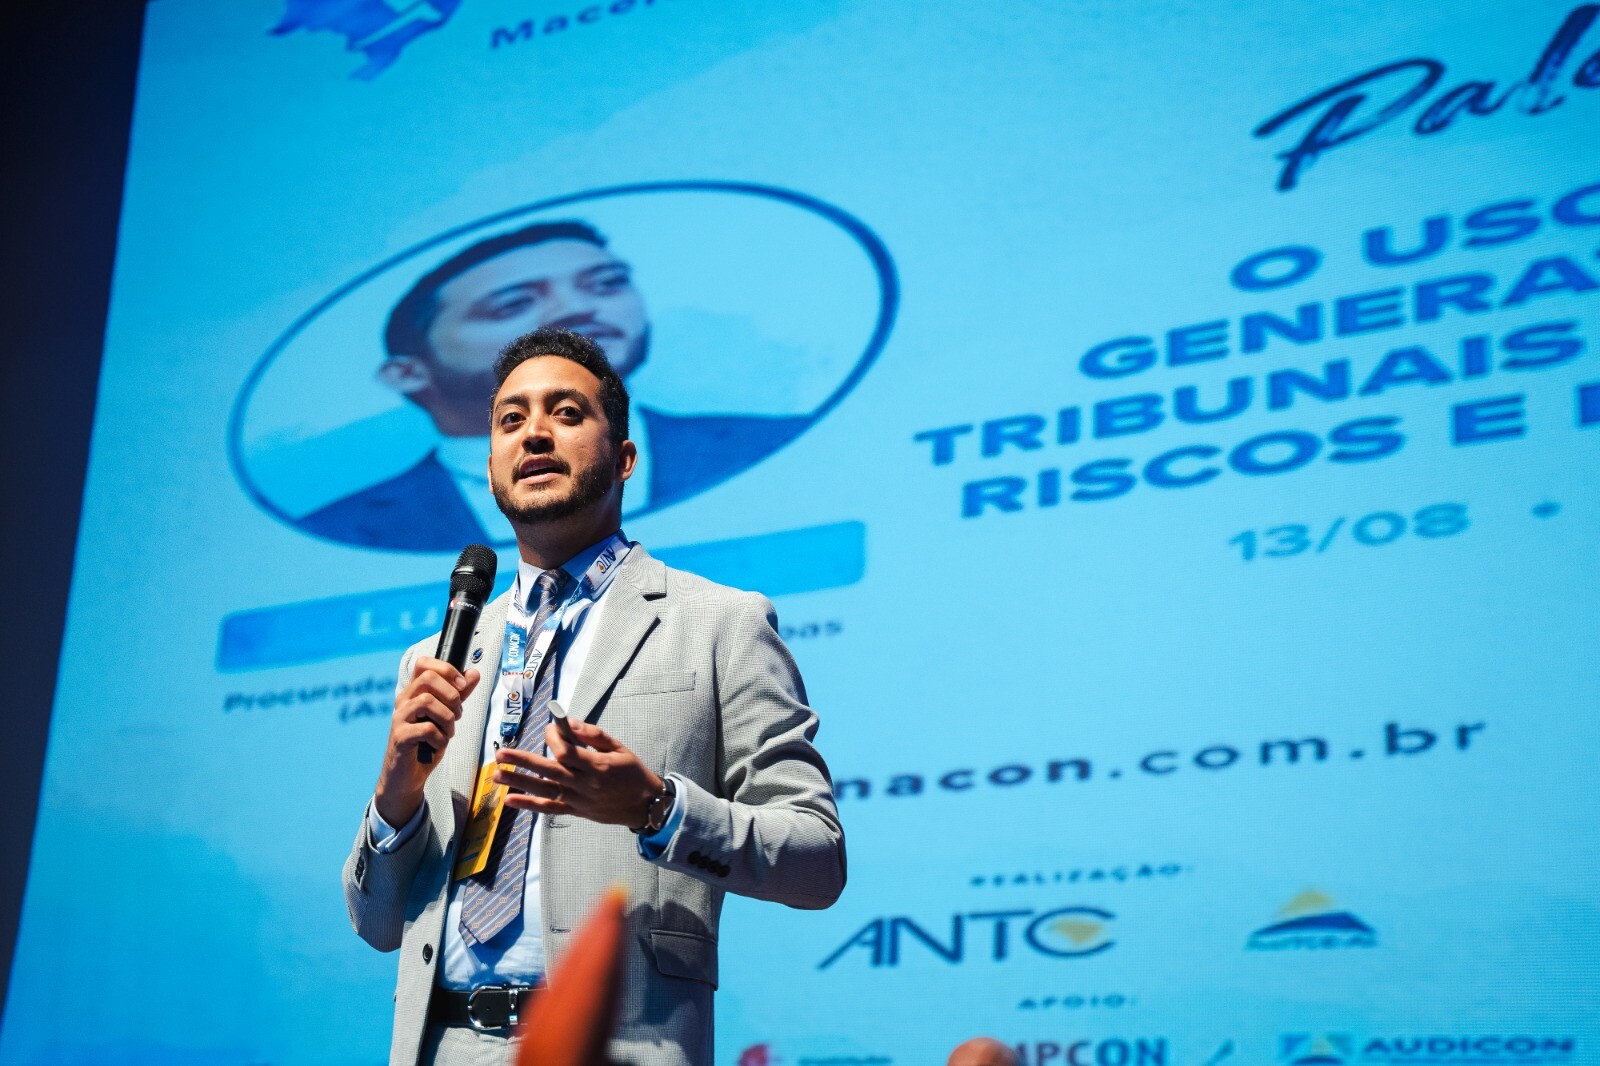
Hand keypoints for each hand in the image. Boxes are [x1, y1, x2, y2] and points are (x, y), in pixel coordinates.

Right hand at [374, 657, 479, 826]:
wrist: (408, 777)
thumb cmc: (425, 745)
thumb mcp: (446, 717)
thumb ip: (459, 695)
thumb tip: (473, 673)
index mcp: (413, 692)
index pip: (424, 664)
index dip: (446, 669)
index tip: (461, 686)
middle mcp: (403, 701)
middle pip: (427, 678)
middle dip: (451, 695)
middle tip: (458, 714)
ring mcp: (399, 718)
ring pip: (427, 701)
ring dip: (447, 718)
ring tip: (448, 732)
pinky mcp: (399, 737)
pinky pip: (426, 728)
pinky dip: (440, 738)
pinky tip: (438, 745)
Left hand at [494, 718, 663, 828]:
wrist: (644, 805)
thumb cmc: (632, 772)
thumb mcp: (620, 748)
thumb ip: (593, 735)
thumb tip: (569, 722)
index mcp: (597, 766)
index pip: (567, 751)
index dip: (554, 737)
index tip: (551, 727)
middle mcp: (584, 784)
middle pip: (549, 771)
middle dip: (523, 762)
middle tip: (501, 754)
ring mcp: (578, 800)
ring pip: (544, 790)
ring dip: (519, 783)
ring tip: (497, 775)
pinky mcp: (575, 811)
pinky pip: (549, 808)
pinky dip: (529, 805)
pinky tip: (510, 800)